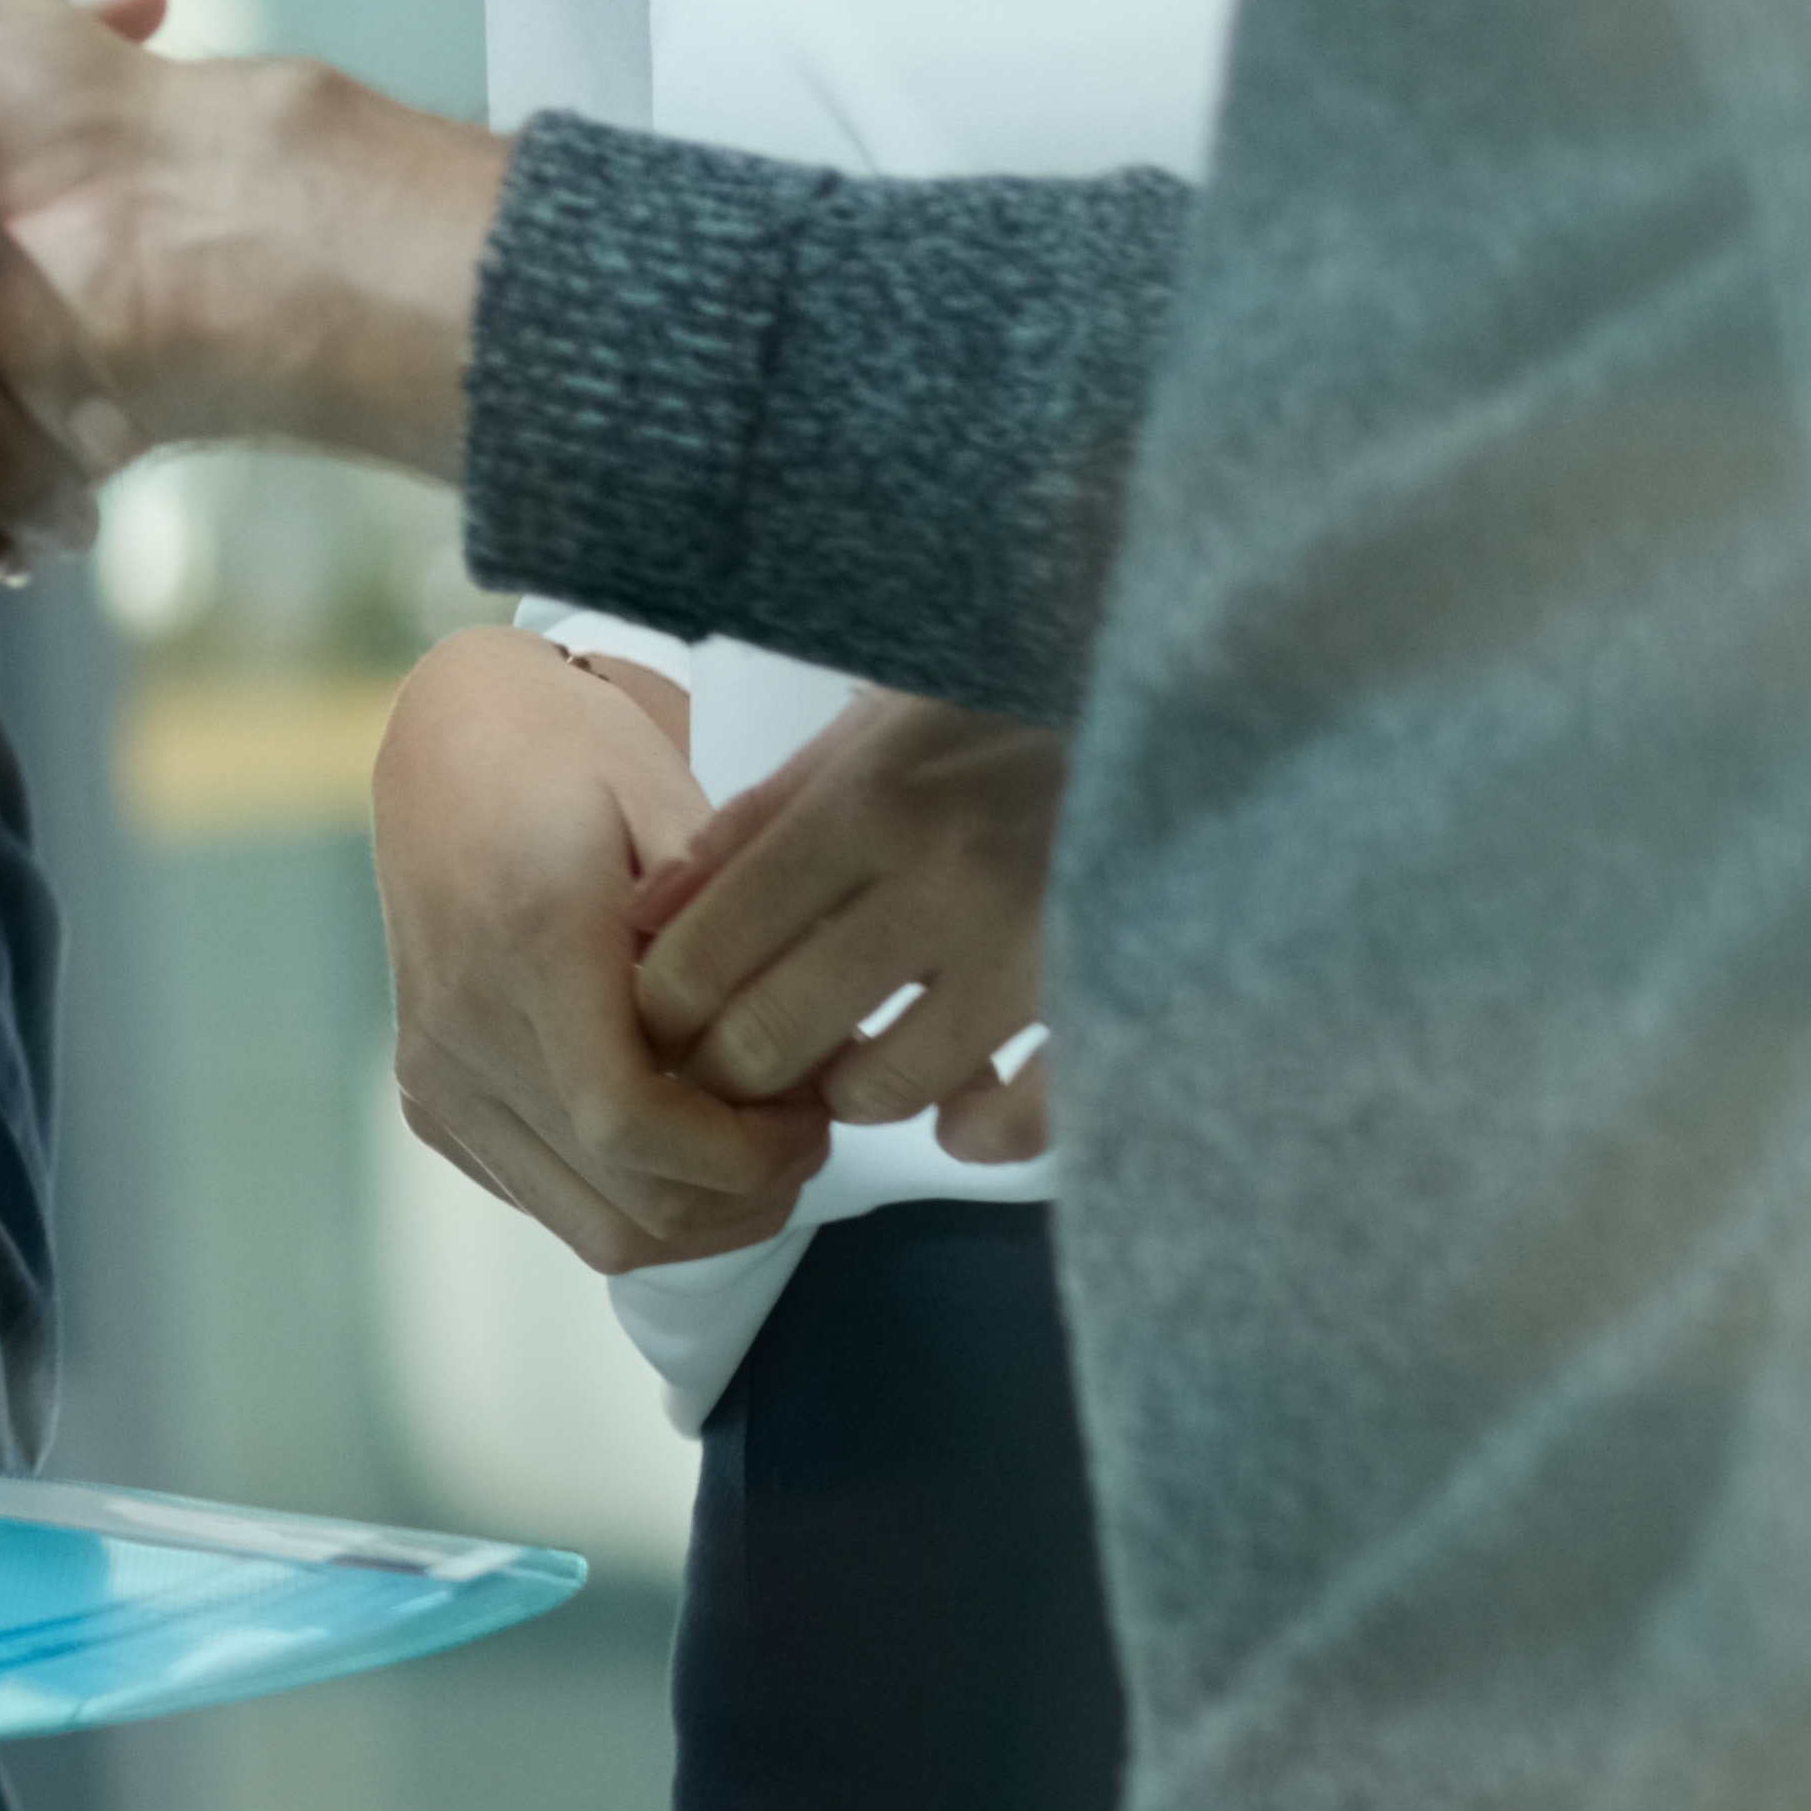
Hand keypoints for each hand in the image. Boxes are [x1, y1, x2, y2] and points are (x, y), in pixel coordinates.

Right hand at [372, 628, 822, 1273]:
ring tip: (757, 1141)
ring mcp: (439, 1075)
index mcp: (526, 943)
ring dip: (701, 1214)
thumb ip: (732, 917)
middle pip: (626, 1200)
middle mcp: (463, 1028)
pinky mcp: (434, 1101)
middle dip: (745, 1194)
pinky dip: (638, 1197)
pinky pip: (553, 1202)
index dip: (741, 1155)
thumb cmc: (569, 753)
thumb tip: (806, 1040)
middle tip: (808, 1128)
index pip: (629, 1123)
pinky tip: (686, 1133)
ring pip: (595, 1228)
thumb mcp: (666, 795)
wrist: (448, 744)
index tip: (811, 1110)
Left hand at [630, 688, 1067, 1152]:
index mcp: (864, 803)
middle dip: (734, 1072)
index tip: (660, 1023)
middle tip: (734, 1066)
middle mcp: (940, 879)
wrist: (1160, 679)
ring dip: (849, 1093)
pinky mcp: (1112, 989)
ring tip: (845, 1064)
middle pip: (777, 1035)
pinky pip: (1029, 1111)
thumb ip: (756, 823)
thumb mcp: (866, 727)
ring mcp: (1032, 944)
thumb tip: (651, 917)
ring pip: (889, 1086)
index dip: (660, 1012)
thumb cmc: (1001, 706)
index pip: (706, 951)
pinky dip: (982, 1131)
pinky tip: (960, 1119)